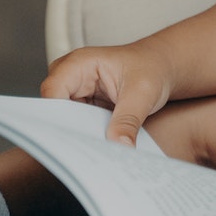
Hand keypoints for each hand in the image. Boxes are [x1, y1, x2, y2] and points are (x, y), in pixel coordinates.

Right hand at [39, 42, 175, 145]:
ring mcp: (75, 91)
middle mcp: (71, 75)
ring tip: (96, 152)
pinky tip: (98, 147)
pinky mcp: (82, 105)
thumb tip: (120, 148)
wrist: (162, 67)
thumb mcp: (142, 94)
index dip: (56, 117)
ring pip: (64, 120)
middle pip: (54, 108)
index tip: (71, 141)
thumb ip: (128, 121)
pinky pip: (76, 124)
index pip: (53, 92)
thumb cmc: (151, 69)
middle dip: (68, 130)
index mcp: (79, 63)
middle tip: (87, 152)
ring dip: (78, 135)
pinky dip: (86, 136)